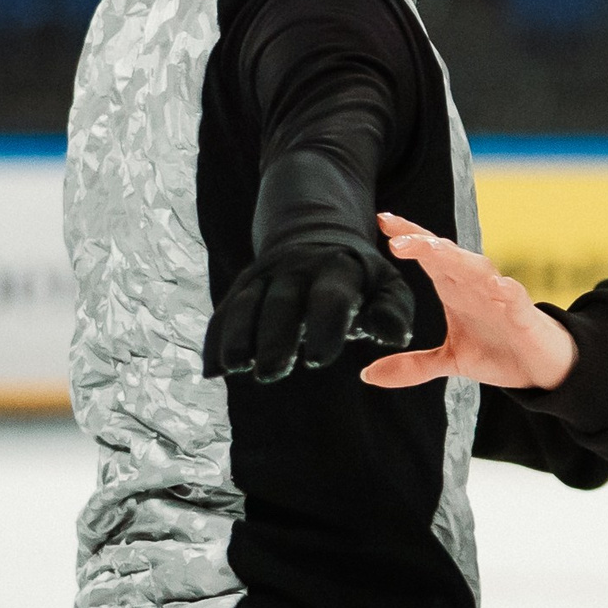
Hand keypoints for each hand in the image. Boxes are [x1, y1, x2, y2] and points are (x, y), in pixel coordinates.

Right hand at [203, 238, 414, 383]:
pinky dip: (216, 338)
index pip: (330, 298)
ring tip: (237, 368)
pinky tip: (213, 369)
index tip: (317, 362)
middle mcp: (298, 268)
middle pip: (281, 303)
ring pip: (247, 303)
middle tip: (271, 375)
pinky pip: (226, 310)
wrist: (316, 232)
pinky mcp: (244, 285)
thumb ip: (394, 311)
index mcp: (339, 268)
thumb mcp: (387, 285)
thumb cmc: (360, 277)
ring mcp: (266, 274)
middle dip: (274, 338)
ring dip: (238, 336)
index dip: (324, 328)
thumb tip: (395, 337)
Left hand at [360, 212, 578, 391]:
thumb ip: (412, 366)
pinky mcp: (524, 316)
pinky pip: (516, 298)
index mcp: (455, 289)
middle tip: (395, 239)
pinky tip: (497, 287)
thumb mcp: (450, 360)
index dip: (408, 236)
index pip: (429, 256)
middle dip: (423, 244)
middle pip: (448, 255)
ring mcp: (500, 298)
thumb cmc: (497, 351)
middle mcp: (475, 286)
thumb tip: (368, 375)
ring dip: (457, 258)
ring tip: (432, 250)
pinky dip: (507, 291)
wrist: (542, 368)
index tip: (382, 219)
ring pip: (478, 269)